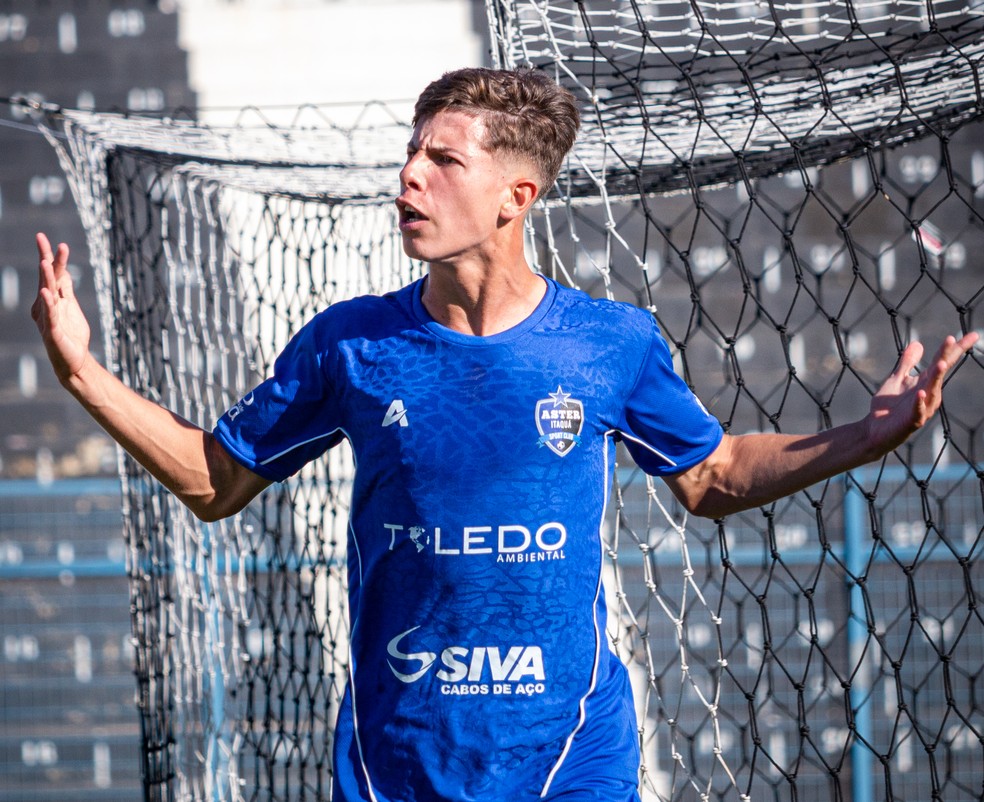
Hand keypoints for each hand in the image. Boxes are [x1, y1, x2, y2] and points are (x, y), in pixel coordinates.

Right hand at [31, 233, 91, 384]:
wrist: (74, 361)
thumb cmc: (72, 335)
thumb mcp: (71, 307)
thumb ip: (66, 291)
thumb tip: (65, 272)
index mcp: (51, 299)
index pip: (51, 274)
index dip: (50, 256)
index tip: (45, 238)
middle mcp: (45, 305)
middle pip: (46, 278)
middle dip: (45, 258)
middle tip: (41, 238)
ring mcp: (47, 318)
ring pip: (46, 294)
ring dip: (46, 278)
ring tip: (45, 262)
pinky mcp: (52, 331)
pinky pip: (50, 315)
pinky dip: (48, 304)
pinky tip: (46, 293)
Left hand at [866, 332, 979, 453]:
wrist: (875, 430)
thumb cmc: (888, 406)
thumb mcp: (897, 379)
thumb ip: (907, 363)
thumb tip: (918, 343)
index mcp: (926, 382)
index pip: (944, 361)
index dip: (956, 348)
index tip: (973, 334)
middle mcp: (929, 393)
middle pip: (940, 372)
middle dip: (946, 356)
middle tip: (953, 339)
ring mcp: (922, 407)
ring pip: (932, 390)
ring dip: (936, 377)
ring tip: (941, 363)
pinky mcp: (912, 421)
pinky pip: (918, 411)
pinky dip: (919, 402)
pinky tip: (920, 393)